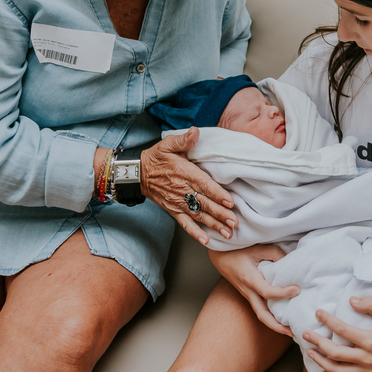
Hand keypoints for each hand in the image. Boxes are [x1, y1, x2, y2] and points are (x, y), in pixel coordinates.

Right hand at [140, 128, 235, 244]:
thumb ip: (183, 139)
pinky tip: (205, 240)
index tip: (230, 202)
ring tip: (227, 233)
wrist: (137, 174)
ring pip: (198, 215)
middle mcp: (182, 190)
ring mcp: (177, 202)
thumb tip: (195, 132)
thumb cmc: (156, 158)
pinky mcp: (173, 210)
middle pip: (204, 203)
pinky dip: (195, 232)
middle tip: (234, 222)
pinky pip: (185, 223)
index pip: (203, 185)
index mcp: (184, 173)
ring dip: (214, 225)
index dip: (217, 194)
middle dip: (220, 213)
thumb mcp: (168, 144)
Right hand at [209, 244, 298, 335]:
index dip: (283, 293)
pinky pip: (261, 309)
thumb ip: (274, 253)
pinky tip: (282, 316)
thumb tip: (290, 262)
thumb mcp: (257, 248)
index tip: (297, 289)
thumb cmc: (237, 251)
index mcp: (249, 279)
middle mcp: (248, 291)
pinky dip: (272, 316)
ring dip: (275, 324)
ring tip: (290, 329)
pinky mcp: (250, 295)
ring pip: (262, 314)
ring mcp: (248, 295)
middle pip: (262, 315)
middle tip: (293, 331)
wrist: (220, 256)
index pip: (267, 293)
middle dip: (278, 326)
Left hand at [302, 297, 371, 371]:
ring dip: (321, 362)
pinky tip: (324, 371)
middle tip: (305, 333)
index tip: (318, 313)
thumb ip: (371, 305)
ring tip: (310, 352)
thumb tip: (351, 300)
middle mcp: (368, 359)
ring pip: (339, 371)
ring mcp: (369, 371)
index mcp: (371, 341)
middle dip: (317, 343)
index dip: (328, 321)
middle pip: (335, 353)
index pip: (343, 331)